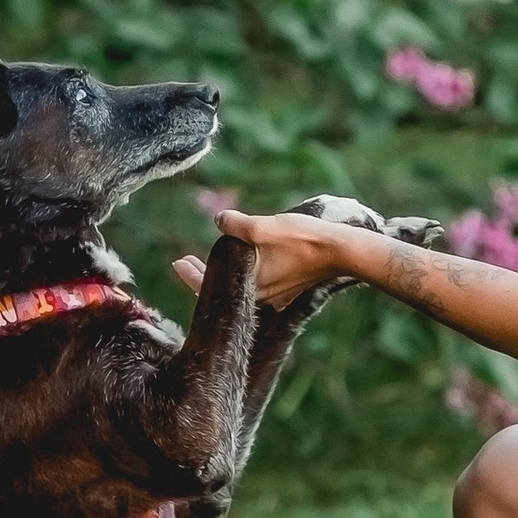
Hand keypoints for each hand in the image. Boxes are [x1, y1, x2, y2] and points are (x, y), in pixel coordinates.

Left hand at [172, 209, 363, 307]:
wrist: (341, 251)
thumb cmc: (301, 239)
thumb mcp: (262, 226)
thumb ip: (235, 224)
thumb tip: (219, 220)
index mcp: (248, 285)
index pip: (209, 286)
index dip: (190, 275)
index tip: (176, 264)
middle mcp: (260, 297)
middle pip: (224, 288)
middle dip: (204, 273)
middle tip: (185, 261)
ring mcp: (277, 296)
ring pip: (243, 286)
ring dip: (227, 273)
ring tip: (214, 259)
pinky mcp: (290, 289)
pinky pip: (262, 284)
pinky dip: (250, 274)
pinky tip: (249, 261)